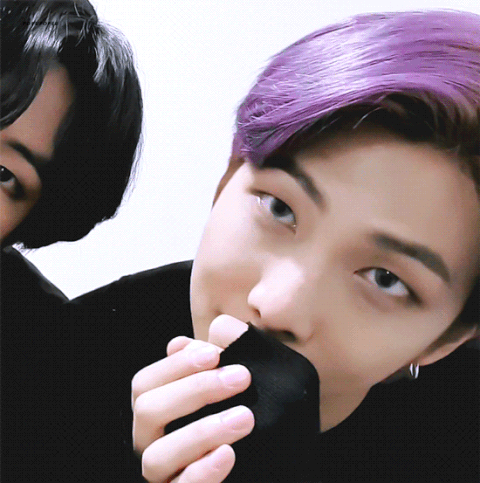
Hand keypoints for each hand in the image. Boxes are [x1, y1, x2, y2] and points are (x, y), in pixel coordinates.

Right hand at [132, 315, 253, 482]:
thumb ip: (208, 360)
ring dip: (202, 431)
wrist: (266, 464)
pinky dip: (203, 470)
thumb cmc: (238, 416)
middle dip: (194, 389)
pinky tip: (228, 454)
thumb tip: (179, 343)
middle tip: (241, 377)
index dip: (176, 365)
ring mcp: (164, 474)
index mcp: (155, 410)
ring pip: (157, 455)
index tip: (214, 353)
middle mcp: (150, 442)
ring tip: (245, 417)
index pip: (145, 383)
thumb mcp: (229, 385)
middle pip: (147, 410)